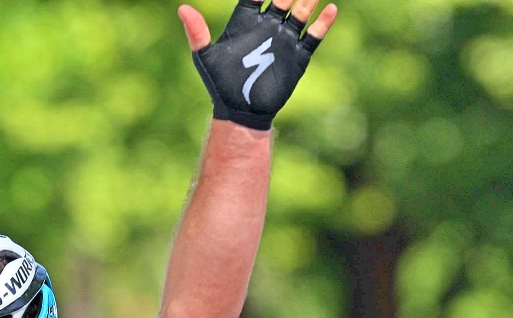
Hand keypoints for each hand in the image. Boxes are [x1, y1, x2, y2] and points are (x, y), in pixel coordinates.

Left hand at [180, 0, 336, 130]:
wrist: (240, 111)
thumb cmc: (219, 84)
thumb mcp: (205, 56)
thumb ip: (196, 32)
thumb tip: (182, 8)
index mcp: (246, 22)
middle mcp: (267, 27)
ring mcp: (284, 40)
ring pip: (301, 12)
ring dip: (308, 0)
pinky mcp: (297, 57)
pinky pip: (313, 36)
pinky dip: (323, 23)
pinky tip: (330, 9)